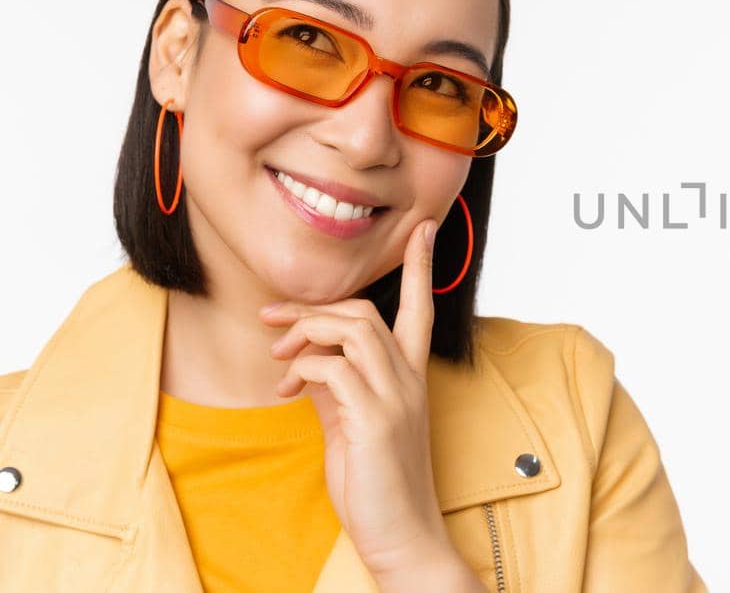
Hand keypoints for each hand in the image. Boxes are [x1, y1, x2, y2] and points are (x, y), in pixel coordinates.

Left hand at [260, 218, 460, 581]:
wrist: (402, 533)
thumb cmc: (376, 482)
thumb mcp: (353, 424)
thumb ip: (338, 387)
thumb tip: (306, 360)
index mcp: (410, 378)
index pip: (421, 309)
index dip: (421, 267)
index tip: (423, 229)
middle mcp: (409, 381)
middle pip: (366, 312)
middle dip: (314, 307)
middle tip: (272, 320)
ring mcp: (395, 398)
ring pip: (354, 328)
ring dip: (306, 331)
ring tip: (278, 352)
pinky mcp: (375, 420)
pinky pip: (333, 368)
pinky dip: (302, 368)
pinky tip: (286, 389)